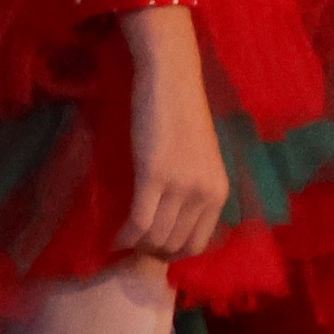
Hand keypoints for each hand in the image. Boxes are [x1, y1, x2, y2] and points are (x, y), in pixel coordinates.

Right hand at [117, 6, 226, 260]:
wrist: (172, 81)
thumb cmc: (183, 116)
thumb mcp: (201, 160)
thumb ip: (196, 191)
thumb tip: (175, 223)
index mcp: (219, 192)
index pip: (197, 244)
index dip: (173, 252)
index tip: (153, 247)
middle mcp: (204, 193)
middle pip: (173, 244)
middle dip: (151, 251)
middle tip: (131, 243)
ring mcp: (180, 185)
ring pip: (155, 237)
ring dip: (136, 245)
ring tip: (121, 239)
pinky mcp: (153, 175)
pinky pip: (139, 222)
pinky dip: (124, 237)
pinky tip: (114, 237)